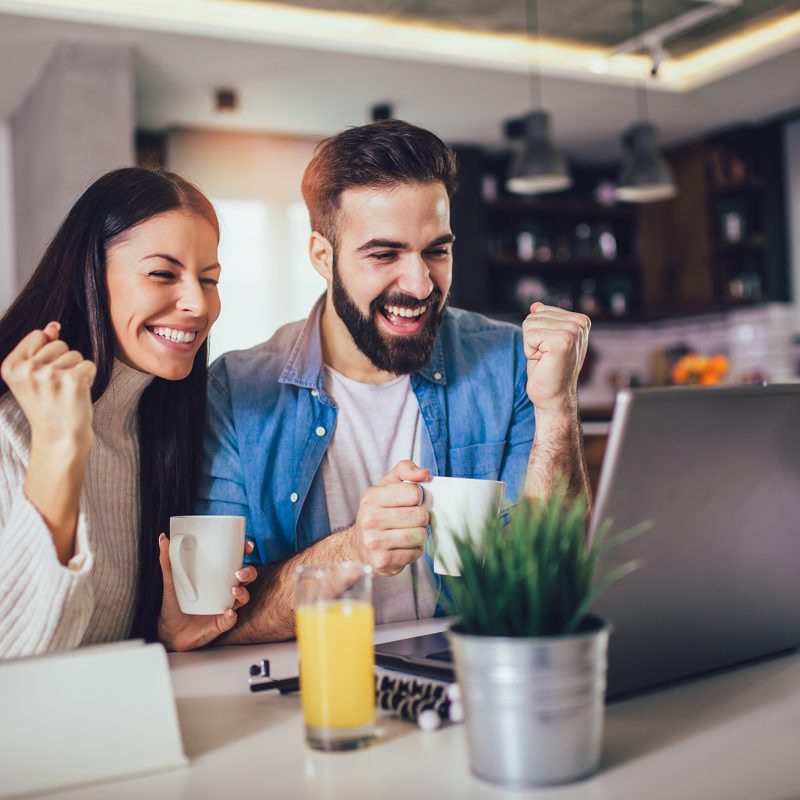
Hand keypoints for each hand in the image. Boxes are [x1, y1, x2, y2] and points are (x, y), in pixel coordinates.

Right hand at [1, 321, 95, 452]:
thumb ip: (42, 347)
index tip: (42, 376)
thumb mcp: (35, 376)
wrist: (59, 438)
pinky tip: (78, 394)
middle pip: (59, 343)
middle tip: (56, 387)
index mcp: (11, 366)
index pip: (38, 335)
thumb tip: (54, 324)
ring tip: (66, 391)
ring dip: (76, 371)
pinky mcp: (72, 380)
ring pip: (75, 354)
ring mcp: (50, 375)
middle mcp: (27, 369)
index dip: (47, 353)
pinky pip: (89, 365)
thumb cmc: (48, 405)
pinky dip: (89, 377)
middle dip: (63, 362)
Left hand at [157, 534, 257, 651]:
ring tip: (233, 591)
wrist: (170, 632)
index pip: (236, 561)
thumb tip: (163, 539)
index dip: (245, 552)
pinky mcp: (221, 622)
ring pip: (244, 597)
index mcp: (217, 577)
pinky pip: (231, 619)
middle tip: (239, 572)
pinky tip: (227, 613)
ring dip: (243, 592)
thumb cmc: (174, 605)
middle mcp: (225, 590)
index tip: (246, 546)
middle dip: (249, 572)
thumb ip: (167, 562)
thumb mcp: (170, 582)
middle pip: (246, 577)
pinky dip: (232, 616)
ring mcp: (225, 606)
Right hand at [349, 460, 429, 576]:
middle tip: (412, 520)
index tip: (413, 502)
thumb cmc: (379, 512)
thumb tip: (424, 473)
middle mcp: (369, 519)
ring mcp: (374, 542)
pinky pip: (415, 553)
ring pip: (419, 535)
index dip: (419, 497)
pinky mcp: (382, 561)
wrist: (359, 545)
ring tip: (409, 533)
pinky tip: (404, 547)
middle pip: (420, 515)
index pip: (413, 492)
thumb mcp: (387, 486)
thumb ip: (405, 470)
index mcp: (371, 497)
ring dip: (420, 535)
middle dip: (421, 518)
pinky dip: (415, 550)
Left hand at [522, 303, 589, 415]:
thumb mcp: (545, 340)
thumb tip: (535, 305)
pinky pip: (528, 336)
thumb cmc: (548, 370)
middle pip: (533, 316)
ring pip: (529, 324)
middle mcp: (580, 323)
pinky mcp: (562, 341)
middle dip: (532, 338)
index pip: (540, 311)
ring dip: (531, 345)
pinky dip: (530, 352)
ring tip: (546, 359)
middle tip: (547, 356)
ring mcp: (572, 331)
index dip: (537, 333)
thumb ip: (544, 320)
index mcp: (580, 320)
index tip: (550, 350)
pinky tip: (544, 362)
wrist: (554, 397)